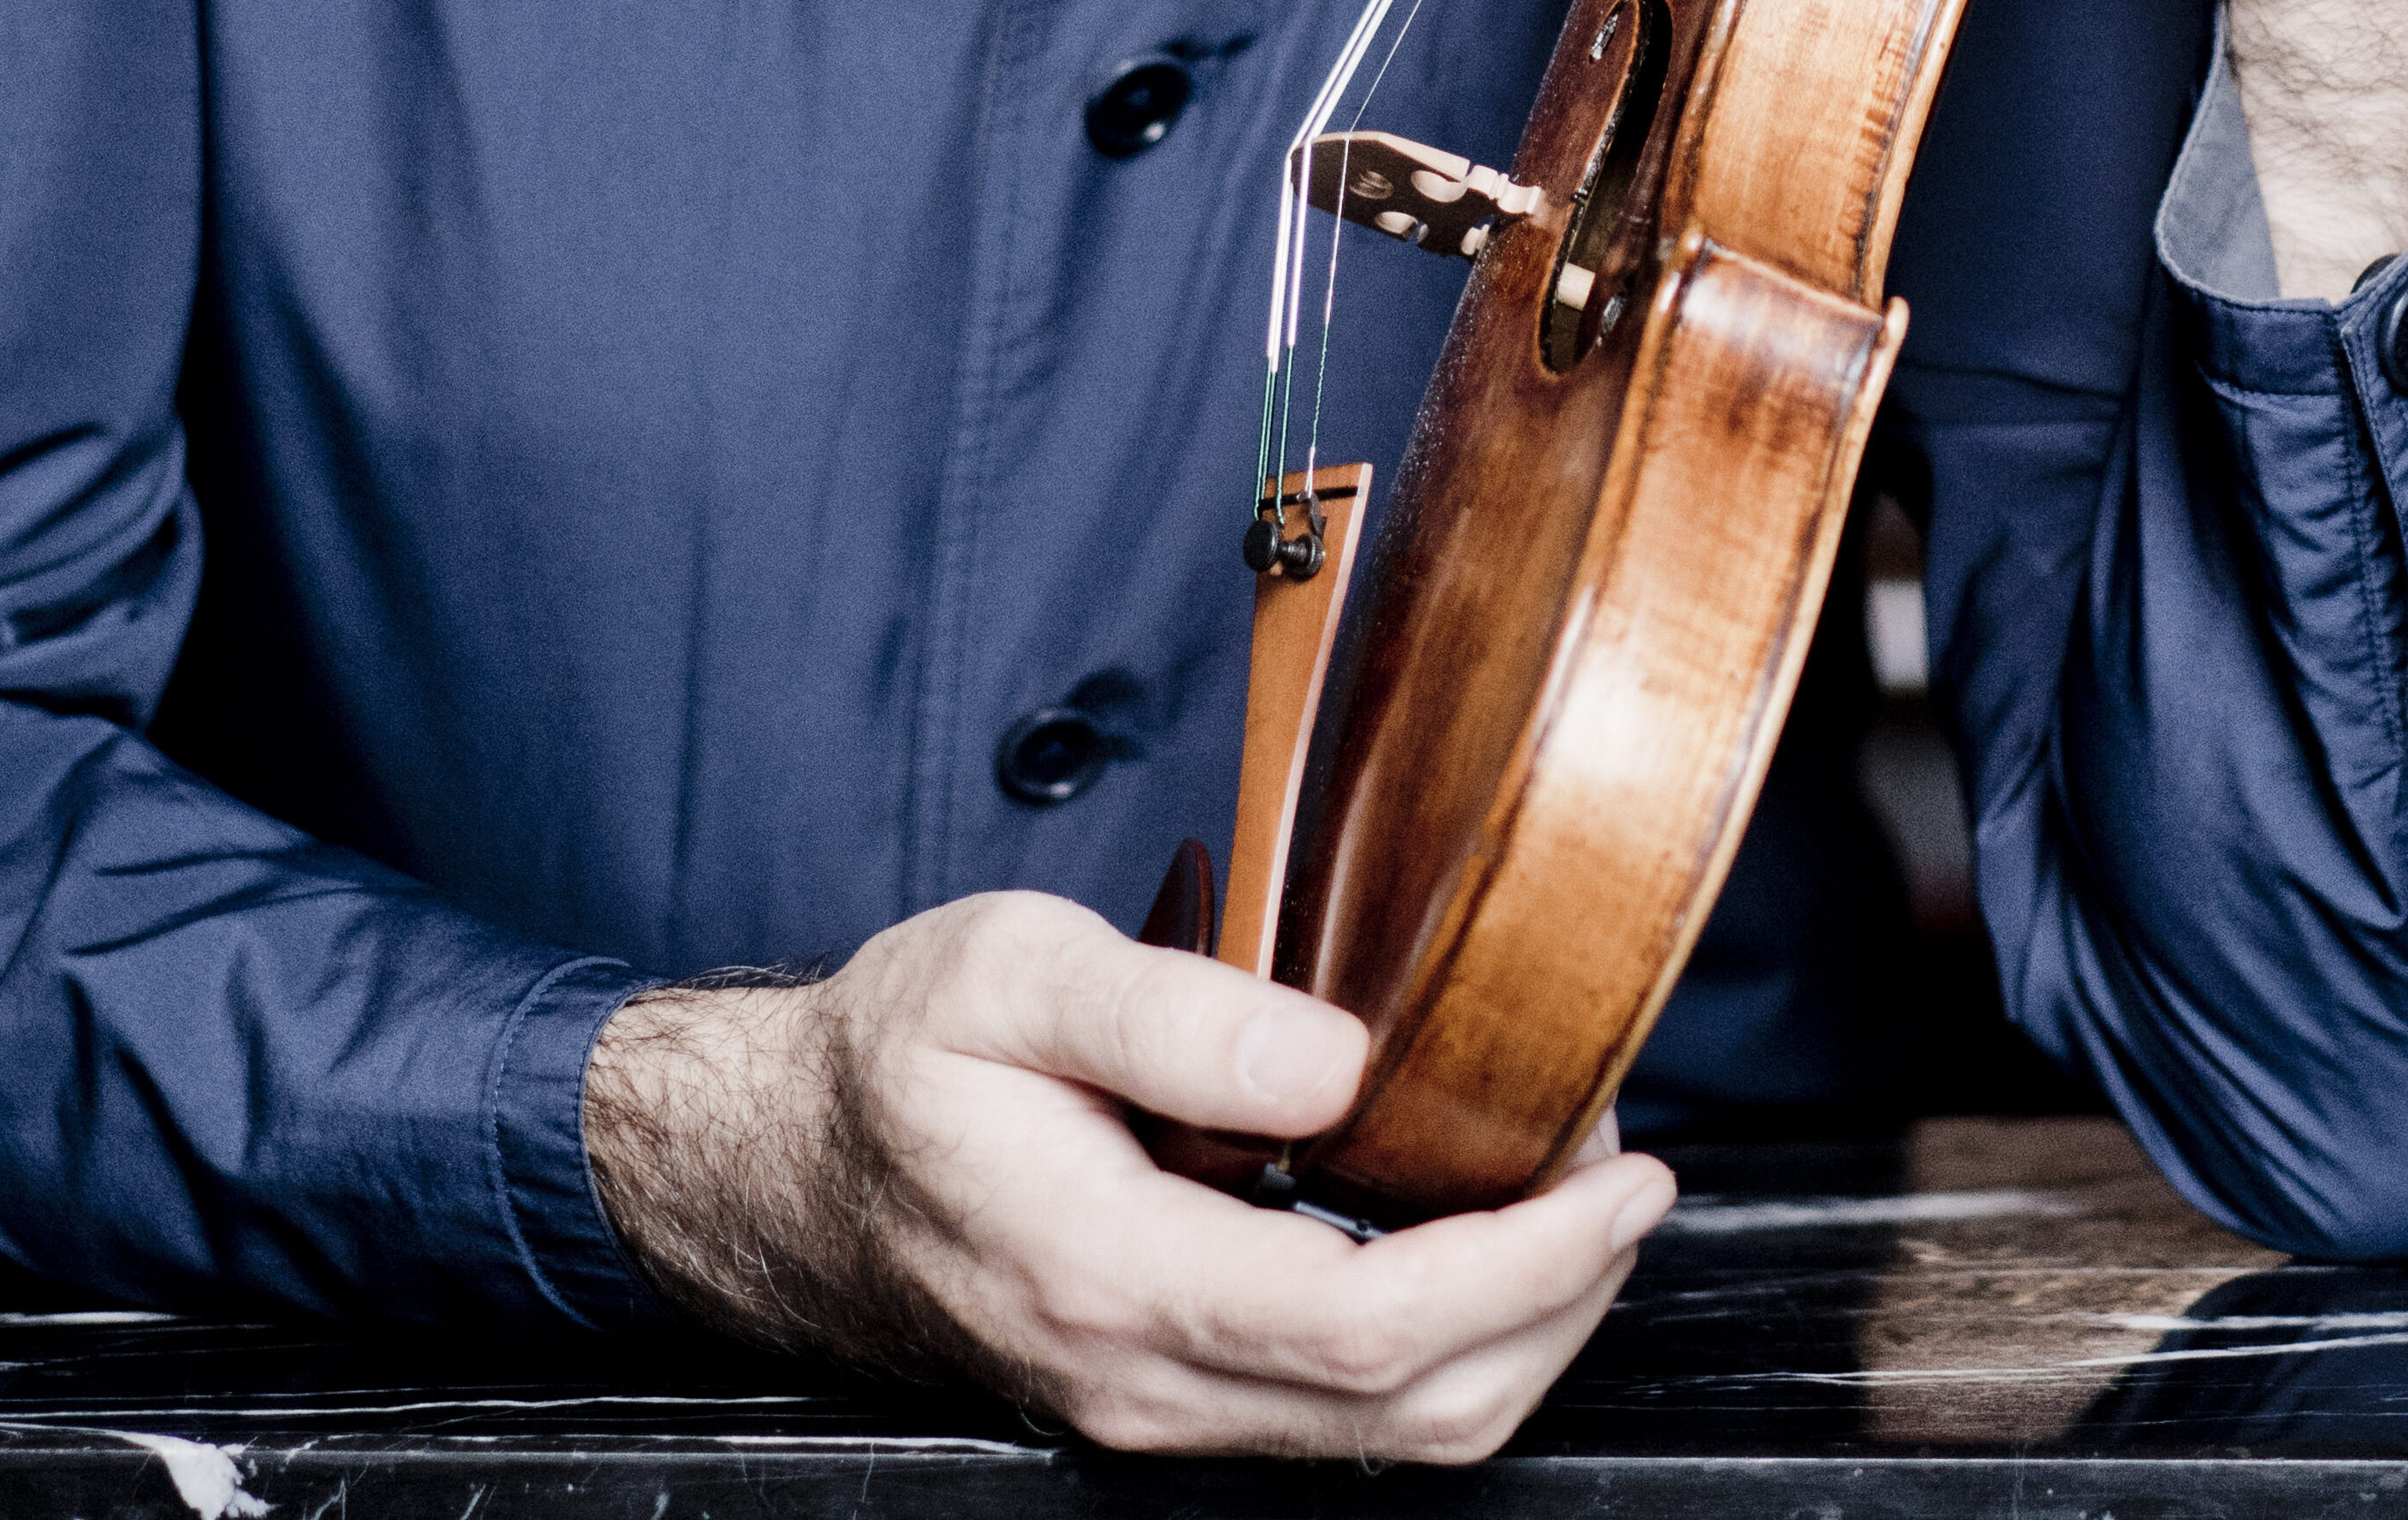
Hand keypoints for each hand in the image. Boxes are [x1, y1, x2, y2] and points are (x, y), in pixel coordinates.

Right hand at [581, 891, 1674, 1458]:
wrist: (779, 1167)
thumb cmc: (891, 1059)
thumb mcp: (1008, 971)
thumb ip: (1175, 1012)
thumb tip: (1344, 1060)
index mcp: (1113, 1275)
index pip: (1374, 1330)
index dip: (1529, 1267)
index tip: (1621, 1176)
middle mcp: (1144, 1382)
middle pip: (1416, 1413)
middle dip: (1561, 1304)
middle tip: (1629, 1173)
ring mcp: (1154, 1410)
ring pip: (1391, 1435)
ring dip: (1517, 1330)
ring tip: (1574, 1196)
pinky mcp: (1166, 1397)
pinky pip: (1341, 1413)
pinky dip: (1443, 1341)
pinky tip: (1468, 1237)